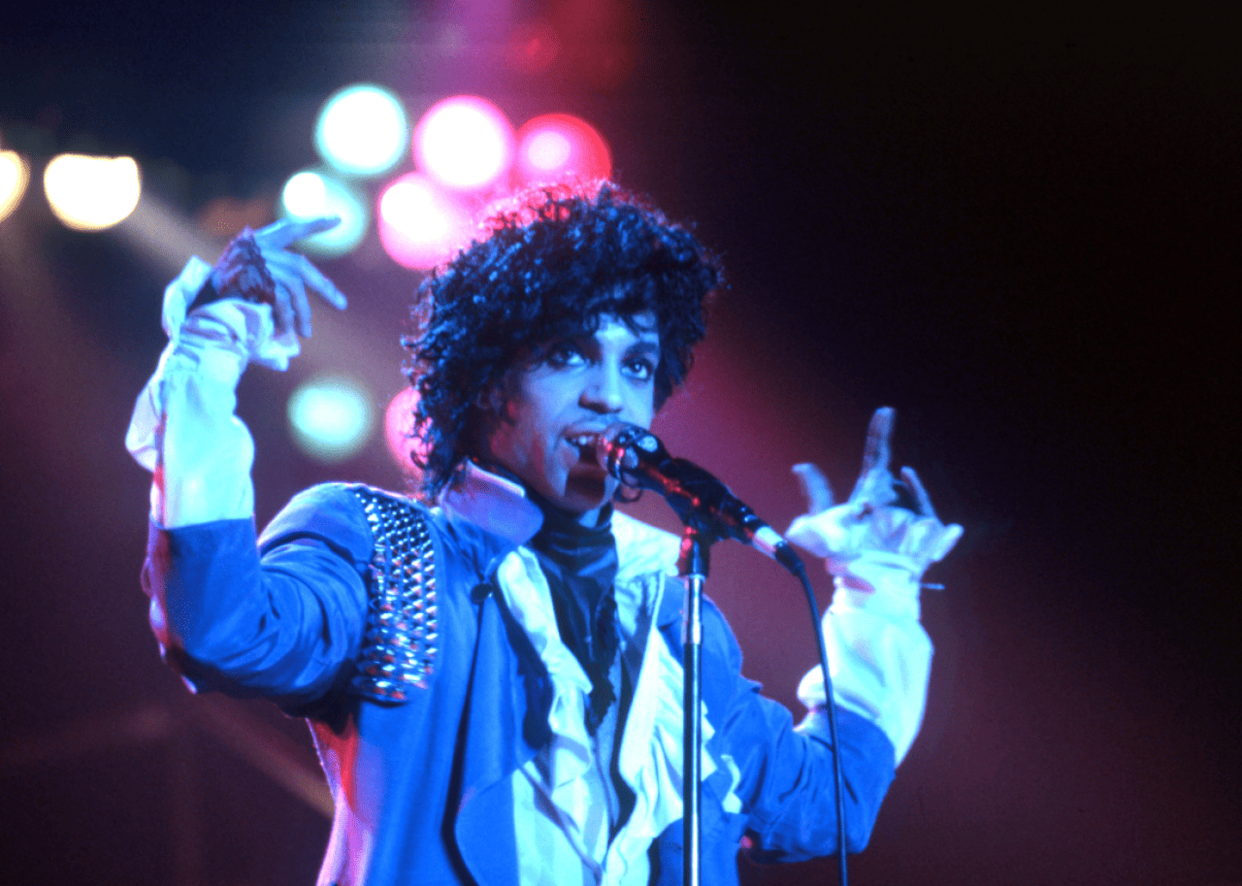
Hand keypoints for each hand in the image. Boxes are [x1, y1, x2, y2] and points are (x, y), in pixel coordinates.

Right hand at [210, 217, 347, 336]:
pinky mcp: (256, 279)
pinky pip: (282, 301)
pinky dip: (287, 318)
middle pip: (301, 267)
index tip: (338, 220)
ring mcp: (258, 263)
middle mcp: (259, 249)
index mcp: (257, 243)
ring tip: (305, 332)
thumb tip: (306, 290)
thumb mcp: (247, 277)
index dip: (314, 225)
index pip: (289, 229)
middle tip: (341, 305)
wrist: (195, 301)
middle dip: (324, 288)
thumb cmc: (219, 292)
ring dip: (302, 313)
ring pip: (294, 288)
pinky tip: (288, 331)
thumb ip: (273, 276)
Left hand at [787, 407, 962, 578]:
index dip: (881, 432)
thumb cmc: (843, 551)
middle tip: (872, 499)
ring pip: (910, 500)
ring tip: (877, 524)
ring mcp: (912, 512)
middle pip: (894, 477)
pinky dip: (935, 525)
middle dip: (888, 481)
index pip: (877, 453)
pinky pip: (930, 520)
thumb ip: (815, 492)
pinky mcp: (928, 531)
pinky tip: (939, 525)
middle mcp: (894, 496)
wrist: (864, 580)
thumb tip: (801, 466)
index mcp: (872, 488)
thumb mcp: (823, 521)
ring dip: (896, 508)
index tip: (885, 411)